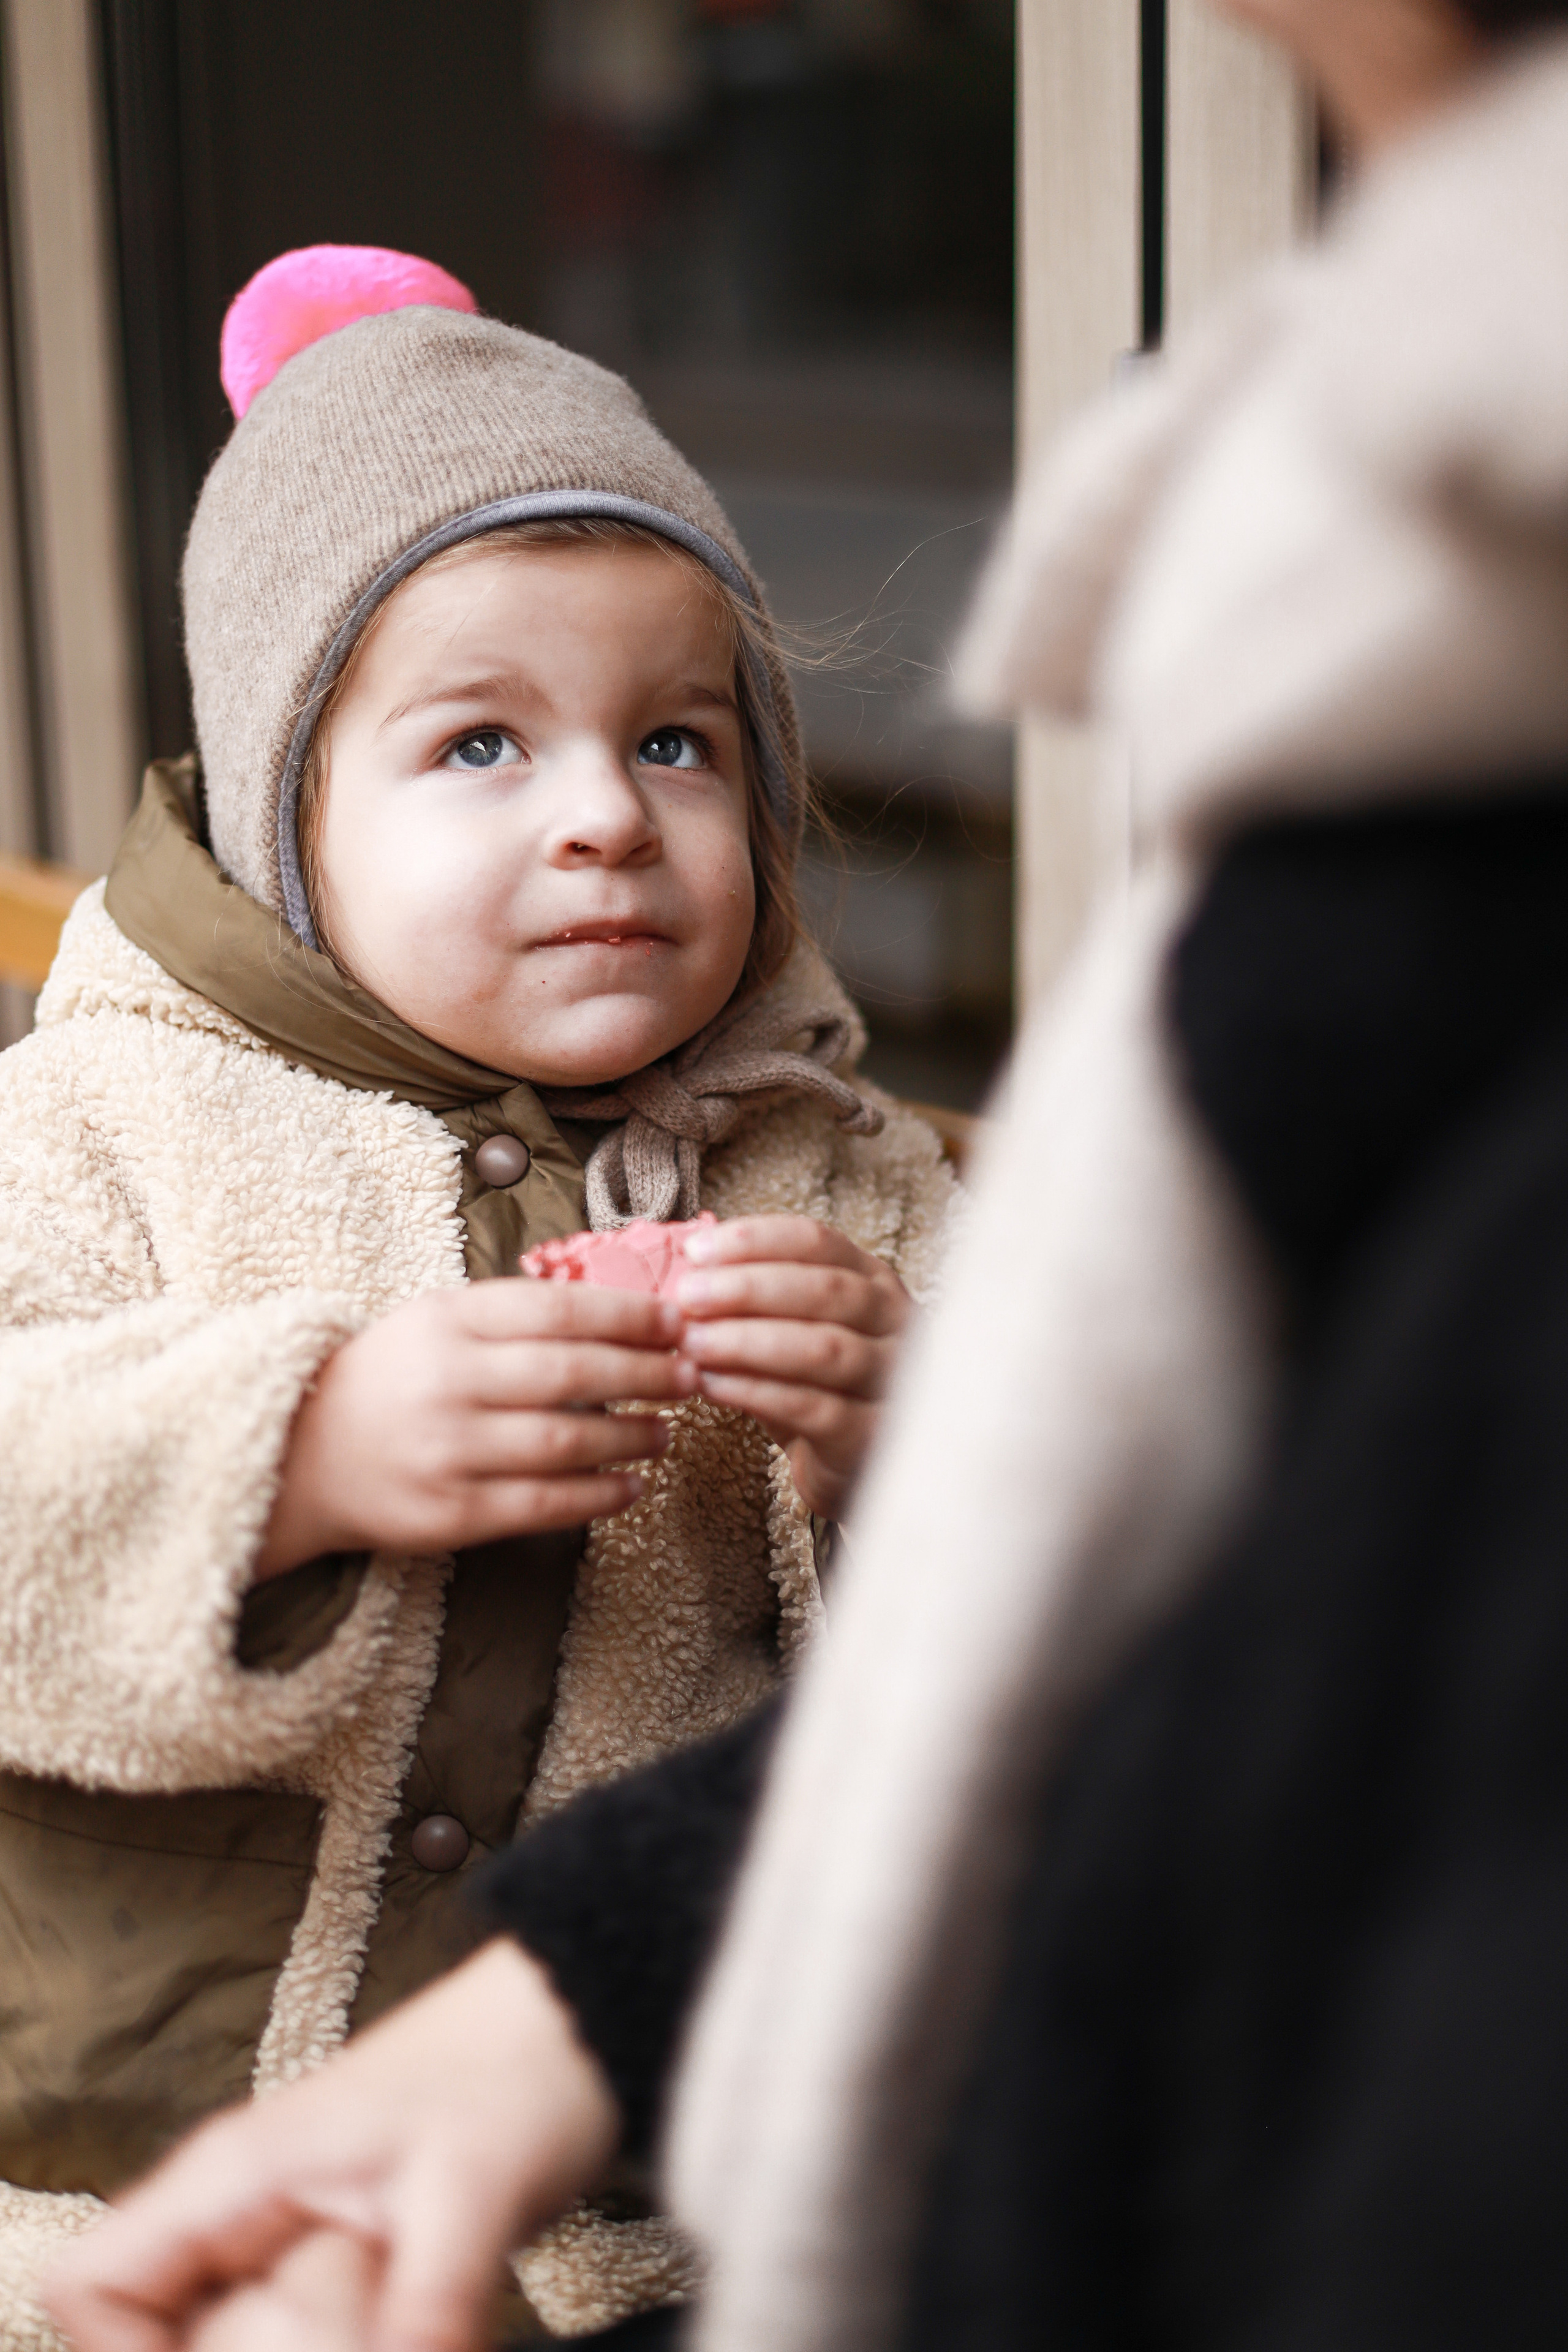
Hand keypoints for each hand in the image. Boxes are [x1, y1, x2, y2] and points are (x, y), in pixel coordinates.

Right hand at [44, 1938, 620, 2351]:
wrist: (585, 2013)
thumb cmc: (521, 2066)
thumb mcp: (470, 2201)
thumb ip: (422, 2318)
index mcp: (237, 2173)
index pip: (95, 2284)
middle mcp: (246, 2206)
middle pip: (171, 2336)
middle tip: (359, 2332)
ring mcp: (295, 2232)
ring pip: (241, 2339)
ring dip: (309, 2347)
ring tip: (403, 2319)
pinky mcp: (349, 2257)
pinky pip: (311, 2336)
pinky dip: (352, 2345)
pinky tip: (421, 2329)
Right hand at [257, 1284, 697, 1577]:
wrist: (297, 1452)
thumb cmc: (390, 1377)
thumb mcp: (438, 1320)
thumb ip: (516, 1313)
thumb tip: (620, 1309)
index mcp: (449, 1320)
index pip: (559, 1310)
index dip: (629, 1315)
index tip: (676, 1320)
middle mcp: (448, 1381)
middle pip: (572, 1373)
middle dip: (646, 1373)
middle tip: (692, 1373)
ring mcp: (447, 1450)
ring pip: (565, 1441)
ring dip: (632, 1436)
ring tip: (667, 1430)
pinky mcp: (448, 1512)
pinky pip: (542, 1504)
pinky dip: (597, 1495)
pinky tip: (632, 1486)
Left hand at [676, 1215, 911, 1518]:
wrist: (849, 1463)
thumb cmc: (812, 1384)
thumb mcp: (789, 1329)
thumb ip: (751, 1301)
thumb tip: (687, 1274)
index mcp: (872, 1280)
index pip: (817, 1241)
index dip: (755, 1240)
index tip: (695, 1249)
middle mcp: (894, 1321)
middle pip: (825, 1290)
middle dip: (748, 1288)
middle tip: (687, 1295)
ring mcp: (893, 1377)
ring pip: (823, 1349)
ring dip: (748, 1341)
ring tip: (692, 1343)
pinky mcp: (874, 1433)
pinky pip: (815, 1408)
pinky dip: (758, 1392)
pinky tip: (713, 1385)